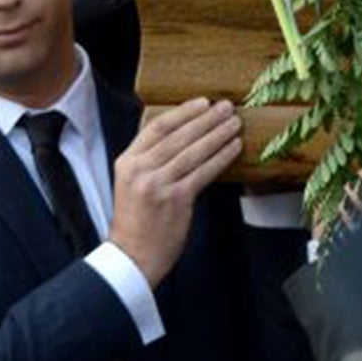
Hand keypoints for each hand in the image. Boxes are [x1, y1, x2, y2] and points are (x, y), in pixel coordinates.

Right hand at [108, 98, 244, 285]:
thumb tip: (183, 137)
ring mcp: (158, 184)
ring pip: (194, 151)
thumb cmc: (137, 222)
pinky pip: (204, 172)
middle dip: (206, 119)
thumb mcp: (132, 183)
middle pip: (179, 136)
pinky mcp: (176, 199)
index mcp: (127, 162)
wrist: (132, 257)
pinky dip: (221, 157)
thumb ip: (150, 160)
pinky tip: (234, 148)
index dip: (183, 112)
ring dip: (218, 135)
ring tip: (234, 124)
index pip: (157, 127)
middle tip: (226, 108)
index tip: (202, 103)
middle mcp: (140, 170)